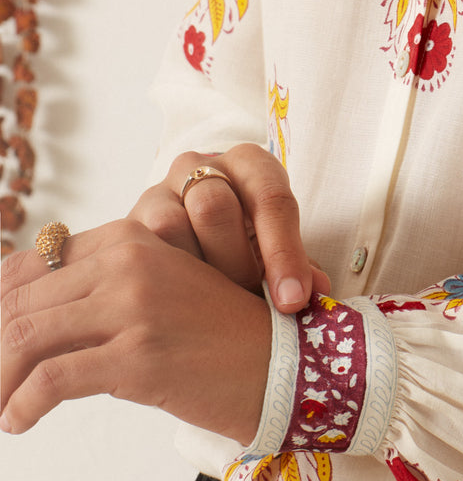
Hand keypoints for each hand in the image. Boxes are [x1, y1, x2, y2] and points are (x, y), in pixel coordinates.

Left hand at [1, 219, 270, 441]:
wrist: (279, 362)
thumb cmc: (214, 333)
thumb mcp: (158, 289)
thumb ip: (101, 286)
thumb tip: (21, 317)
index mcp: (131, 237)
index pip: (31, 263)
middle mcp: (129, 261)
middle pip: (19, 302)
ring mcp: (134, 306)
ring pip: (23, 337)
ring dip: (0, 381)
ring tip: (2, 405)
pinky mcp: (138, 355)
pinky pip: (51, 378)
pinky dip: (22, 405)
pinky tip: (20, 420)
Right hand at [130, 144, 328, 312]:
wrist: (188, 240)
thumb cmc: (246, 245)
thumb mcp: (275, 249)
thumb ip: (296, 268)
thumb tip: (320, 294)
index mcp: (250, 165)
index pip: (271, 198)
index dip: (284, 253)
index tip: (292, 301)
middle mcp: (201, 167)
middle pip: (215, 207)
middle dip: (235, 265)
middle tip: (245, 306)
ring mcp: (158, 191)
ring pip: (170, 229)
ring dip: (193, 278)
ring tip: (209, 316)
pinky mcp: (124, 223)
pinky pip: (133, 250)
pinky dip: (155, 284)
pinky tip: (170, 314)